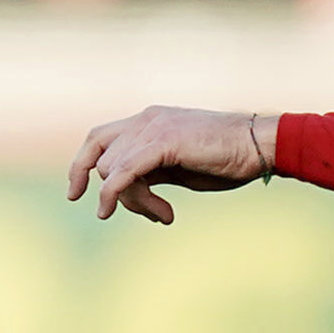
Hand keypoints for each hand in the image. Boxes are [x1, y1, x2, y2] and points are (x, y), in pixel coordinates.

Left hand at [69, 107, 277, 224]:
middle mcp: (144, 119)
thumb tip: (128, 194)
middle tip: (148, 213)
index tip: (74, 194)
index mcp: (147, 120)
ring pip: (113, 171)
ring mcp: (152, 127)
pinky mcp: (162, 142)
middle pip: (103, 160)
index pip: (98, 138)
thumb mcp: (177, 167)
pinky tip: (152, 213)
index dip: (80, 165)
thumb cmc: (225, 159)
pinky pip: (124, 173)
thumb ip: (149, 173)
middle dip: (117, 194)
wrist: (259, 145)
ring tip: (164, 214)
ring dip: (135, 202)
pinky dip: (122, 195)